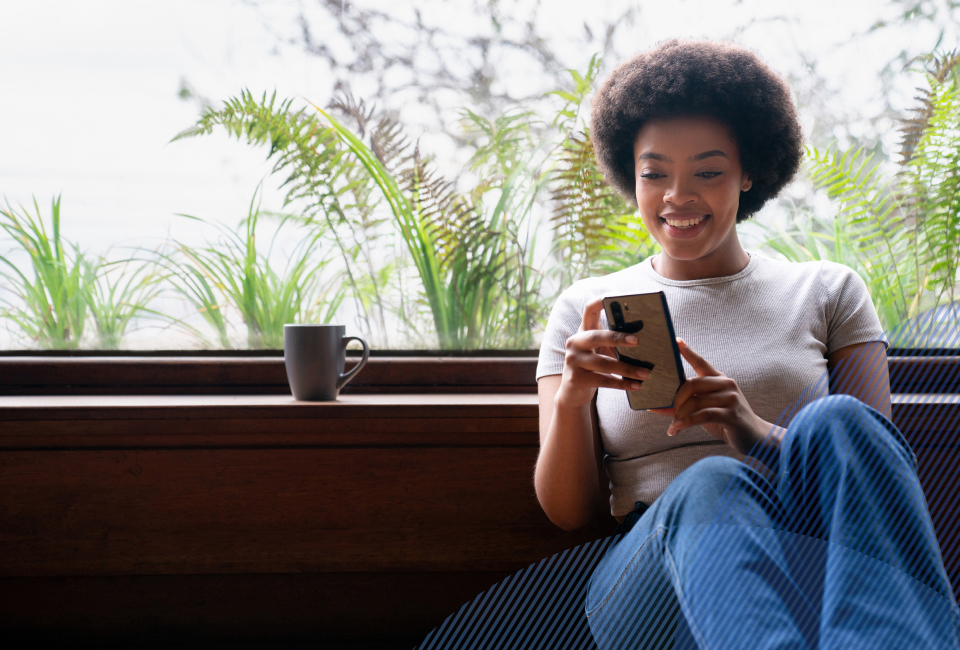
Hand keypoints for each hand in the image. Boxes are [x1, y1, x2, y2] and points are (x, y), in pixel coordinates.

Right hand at [555, 298, 653, 409]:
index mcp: (584, 331)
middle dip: (618, 338)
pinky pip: (603, 380)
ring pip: (603, 363)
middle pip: (596, 336)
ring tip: (647, 373)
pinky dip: (622, 384)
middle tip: (638, 341)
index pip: (590, 310)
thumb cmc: (594, 367)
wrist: (573, 392)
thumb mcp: (603, 351)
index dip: (599, 302)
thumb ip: (616, 343)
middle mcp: (575, 342)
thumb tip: (646, 340)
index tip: (614, 297)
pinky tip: (636, 385)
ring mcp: (573, 360)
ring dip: (627, 368)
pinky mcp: (575, 378)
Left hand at [649, 338, 764, 454]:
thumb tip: (656, 407)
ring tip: (674, 424)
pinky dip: (686, 423)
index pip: (701, 362)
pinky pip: (702, 415)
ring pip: (695, 402)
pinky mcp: (731, 415)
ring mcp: (730, 399)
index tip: (676, 341)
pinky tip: (676, 429)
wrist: (754, 436)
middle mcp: (726, 384)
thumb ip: (684, 405)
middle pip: (692, 384)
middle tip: (671, 411)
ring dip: (680, 415)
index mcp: (719, 379)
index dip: (687, 352)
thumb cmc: (725, 420)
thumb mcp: (705, 409)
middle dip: (676, 399)